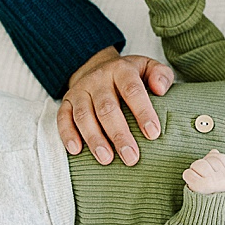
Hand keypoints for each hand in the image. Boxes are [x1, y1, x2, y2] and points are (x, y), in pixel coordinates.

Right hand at [57, 46, 173, 164]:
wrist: (96, 65)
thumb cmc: (130, 75)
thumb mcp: (148, 67)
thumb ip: (161, 75)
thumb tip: (160, 90)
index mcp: (121, 70)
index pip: (132, 90)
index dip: (142, 112)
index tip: (153, 134)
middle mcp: (98, 79)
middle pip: (107, 108)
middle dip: (119, 134)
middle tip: (131, 157)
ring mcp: (80, 91)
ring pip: (84, 115)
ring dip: (94, 139)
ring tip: (106, 159)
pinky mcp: (66, 102)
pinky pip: (63, 118)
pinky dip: (68, 134)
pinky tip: (76, 151)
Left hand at [183, 149, 224, 193]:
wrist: (208, 216)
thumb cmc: (213, 196)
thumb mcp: (221, 180)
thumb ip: (218, 165)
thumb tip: (214, 151)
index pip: (220, 157)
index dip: (211, 160)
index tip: (210, 170)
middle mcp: (224, 178)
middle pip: (208, 159)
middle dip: (202, 165)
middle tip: (202, 176)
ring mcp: (213, 181)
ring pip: (198, 164)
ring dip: (194, 170)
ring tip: (197, 179)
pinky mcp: (201, 185)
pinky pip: (189, 172)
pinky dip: (187, 177)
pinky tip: (191, 183)